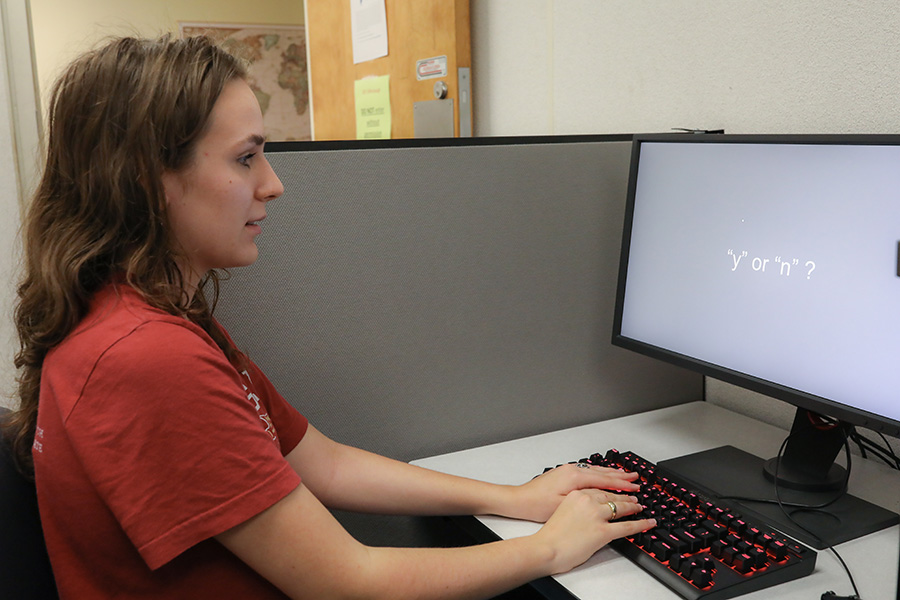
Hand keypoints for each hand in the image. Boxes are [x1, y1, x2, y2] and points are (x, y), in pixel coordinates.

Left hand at [507, 462, 641, 522]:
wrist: (519, 499)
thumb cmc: (537, 505)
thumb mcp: (565, 505)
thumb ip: (585, 499)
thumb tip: (603, 498)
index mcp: (575, 477)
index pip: (605, 480)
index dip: (622, 485)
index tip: (635, 488)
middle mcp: (572, 470)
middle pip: (602, 472)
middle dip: (621, 476)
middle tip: (636, 478)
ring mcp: (568, 470)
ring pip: (595, 470)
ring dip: (611, 473)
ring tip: (625, 475)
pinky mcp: (563, 472)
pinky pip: (588, 471)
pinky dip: (599, 473)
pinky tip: (603, 475)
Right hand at [533, 488, 655, 574]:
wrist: (546, 548)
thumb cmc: (550, 534)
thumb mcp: (561, 509)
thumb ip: (576, 505)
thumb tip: (587, 509)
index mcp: (577, 494)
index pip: (600, 488)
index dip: (612, 489)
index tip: (618, 488)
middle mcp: (588, 500)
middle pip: (612, 496)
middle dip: (625, 496)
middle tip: (633, 496)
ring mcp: (596, 515)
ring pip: (621, 508)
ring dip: (633, 506)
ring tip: (639, 507)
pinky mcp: (603, 531)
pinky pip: (627, 526)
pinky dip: (641, 524)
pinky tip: (648, 523)